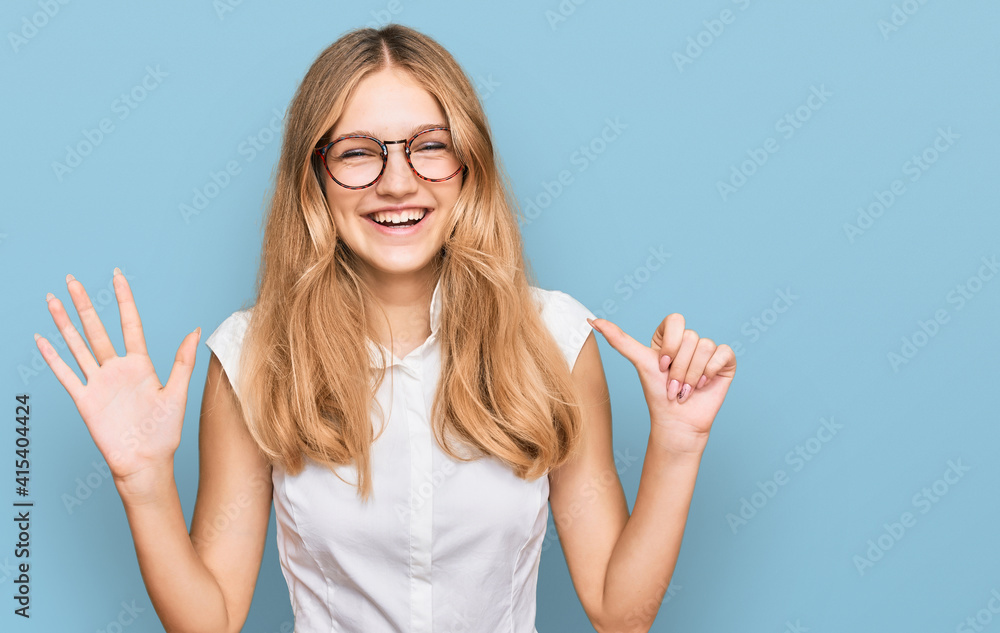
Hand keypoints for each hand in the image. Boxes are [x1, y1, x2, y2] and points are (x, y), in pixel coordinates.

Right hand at [34, 269, 199, 495]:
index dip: (124, 300)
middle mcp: (117, 369)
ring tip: (53, 301)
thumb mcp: (178, 393)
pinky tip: (42, 340)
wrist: (146, 462)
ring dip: (64, 324)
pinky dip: (53, 357)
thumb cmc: (164, 432)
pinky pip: (66, 374)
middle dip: (85, 304)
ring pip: (78, 346)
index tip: (117, 276)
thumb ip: (183, 361)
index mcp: (141, 365)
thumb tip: (196, 329)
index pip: (130, 324)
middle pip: (97, 329)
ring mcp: (99, 383)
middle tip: (72, 279)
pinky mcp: (85, 400)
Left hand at [587, 314, 735, 454]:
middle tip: (673, 385)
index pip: (676, 320)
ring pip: (705, 347)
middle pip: (690, 337)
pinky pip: (723, 352)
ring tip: (686, 390)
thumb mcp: (639, 362)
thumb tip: (592, 320)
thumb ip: (618, 339)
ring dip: (692, 375)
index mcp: (671, 336)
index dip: (669, 345)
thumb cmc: (656, 393)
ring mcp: (709, 350)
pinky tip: (703, 385)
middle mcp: (691, 340)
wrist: (676, 420)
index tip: (661, 366)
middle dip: (678, 368)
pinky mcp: (725, 361)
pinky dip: (710, 371)